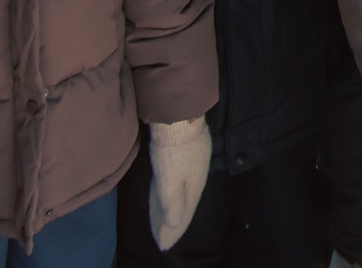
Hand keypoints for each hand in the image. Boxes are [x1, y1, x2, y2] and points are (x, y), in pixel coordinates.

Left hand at [147, 116, 212, 247]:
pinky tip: (173, 188)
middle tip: (165, 234)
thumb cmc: (172, 152)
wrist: (180, 117)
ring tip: (167, 216)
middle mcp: (198, 177)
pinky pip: (183, 179)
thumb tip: (174, 224)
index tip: (164, 243)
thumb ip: (172, 203)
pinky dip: (177, 190)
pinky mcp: (192, 150)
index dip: (174, 229)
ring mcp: (197, 162)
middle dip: (176, 220)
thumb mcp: (169, 181)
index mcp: (193, 187)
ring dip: (177, 205)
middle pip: (186, 204)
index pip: (184, 213)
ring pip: (185, 190)